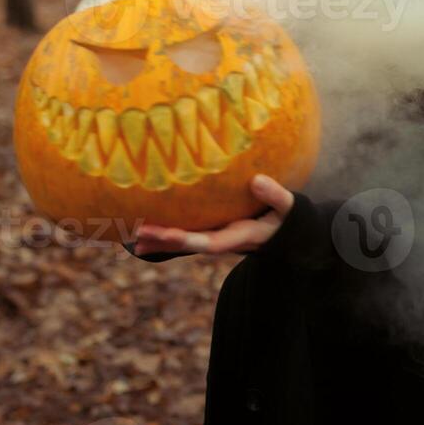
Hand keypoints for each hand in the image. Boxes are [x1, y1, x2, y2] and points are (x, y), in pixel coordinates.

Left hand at [132, 174, 294, 255]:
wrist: (291, 235)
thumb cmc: (291, 219)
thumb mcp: (290, 208)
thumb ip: (276, 195)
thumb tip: (257, 180)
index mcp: (240, 236)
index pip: (210, 242)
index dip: (188, 239)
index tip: (167, 233)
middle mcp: (224, 240)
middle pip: (190, 244)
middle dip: (165, 241)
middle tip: (138, 233)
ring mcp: (218, 236)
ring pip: (185, 242)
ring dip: (160, 240)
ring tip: (132, 236)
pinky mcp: (215, 230)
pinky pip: (189, 233)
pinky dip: (168, 234)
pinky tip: (147, 231)